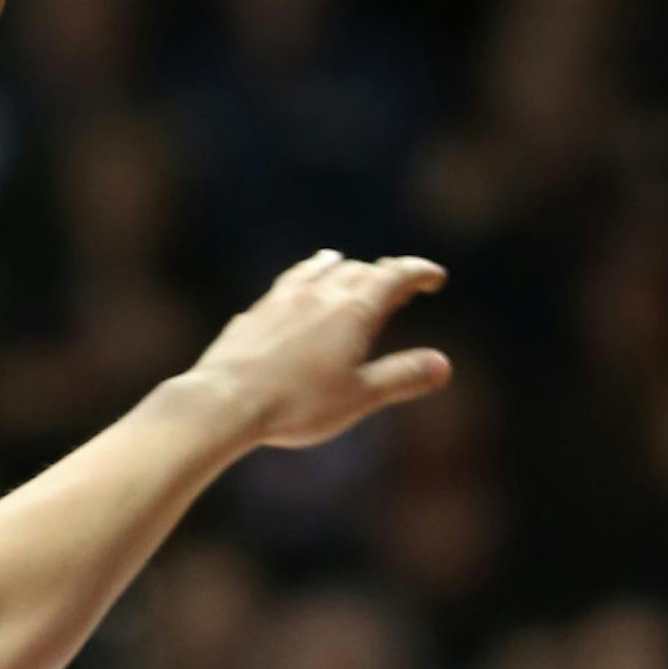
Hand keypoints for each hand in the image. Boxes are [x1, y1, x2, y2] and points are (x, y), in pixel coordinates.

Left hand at [177, 249, 451, 452]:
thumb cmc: (296, 404)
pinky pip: (283, 288)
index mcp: (351, 310)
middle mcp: (317, 295)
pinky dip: (300, 283)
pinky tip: (291, 295)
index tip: (434, 277)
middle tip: (399, 285)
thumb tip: (443, 365)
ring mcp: (280, 301)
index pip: (393, 276)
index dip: (417, 272)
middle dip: (383, 274)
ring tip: (343, 264)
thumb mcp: (360, 397)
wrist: (224, 401)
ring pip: (315, 270)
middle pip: (358, 271)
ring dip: (337, 267)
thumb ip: (402, 377)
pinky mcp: (253, 315)